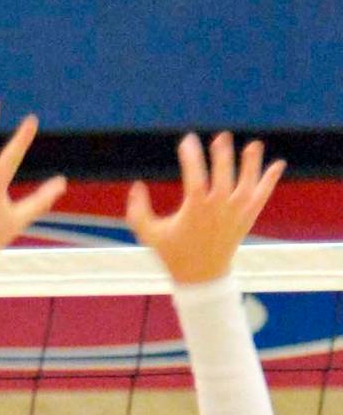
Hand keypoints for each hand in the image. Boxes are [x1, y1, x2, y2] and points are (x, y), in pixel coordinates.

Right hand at [127, 132, 283, 286]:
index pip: (195, 178)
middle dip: (223, 155)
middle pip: (224, 176)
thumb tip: (136, 186)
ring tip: (254, 145)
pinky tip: (278, 164)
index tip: (187, 140)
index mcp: (195, 211)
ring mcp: (236, 213)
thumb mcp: (149, 234)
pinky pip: (261, 196)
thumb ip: (138, 210)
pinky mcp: (247, 218)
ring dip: (251, 163)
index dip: (192, 157)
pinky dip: (270, 180)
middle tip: (221, 137)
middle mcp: (219, 210)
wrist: (201, 277)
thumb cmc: (173, 254)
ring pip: (247, 184)